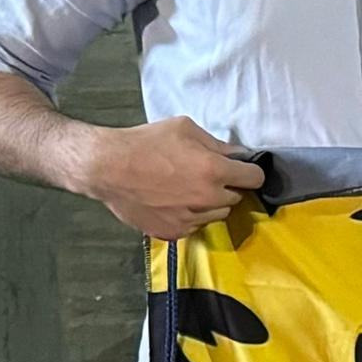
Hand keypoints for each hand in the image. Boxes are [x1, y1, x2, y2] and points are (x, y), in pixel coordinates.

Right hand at [80, 117, 263, 240]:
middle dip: (226, 187)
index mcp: (214, 171)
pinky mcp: (172, 232)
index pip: (254, 178)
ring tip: (186, 188)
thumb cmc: (145, 143)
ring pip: (217, 215)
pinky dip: (190, 217)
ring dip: (210, 204)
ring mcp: (190, 219)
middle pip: (235, 198)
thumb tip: (238, 154)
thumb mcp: (185, 129)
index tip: (241, 170)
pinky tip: (173, 202)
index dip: (249, 172)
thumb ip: (217, 144)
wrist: (107, 167)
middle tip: (205, 175)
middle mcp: (206, 199)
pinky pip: (195, 227)